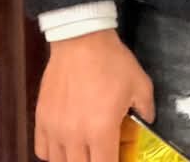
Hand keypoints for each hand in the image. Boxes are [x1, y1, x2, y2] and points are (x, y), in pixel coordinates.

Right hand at [34, 28, 155, 161]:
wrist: (81, 38)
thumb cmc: (112, 61)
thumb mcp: (140, 83)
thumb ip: (146, 108)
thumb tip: (148, 121)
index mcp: (101, 131)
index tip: (118, 158)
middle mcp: (75, 137)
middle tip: (102, 152)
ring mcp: (55, 129)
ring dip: (74, 160)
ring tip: (84, 151)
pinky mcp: (41, 119)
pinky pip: (42, 150)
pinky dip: (53, 153)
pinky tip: (64, 143)